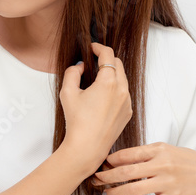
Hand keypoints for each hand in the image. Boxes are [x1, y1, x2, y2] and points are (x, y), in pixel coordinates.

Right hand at [58, 42, 132, 173]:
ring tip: (96, 79)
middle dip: (106, 59)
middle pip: (118, 63)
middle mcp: (122, 90)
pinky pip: (124, 93)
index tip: (92, 47)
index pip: (108, 54)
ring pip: (122, 78)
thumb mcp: (67, 92)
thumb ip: (73, 72)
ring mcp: (127, 101)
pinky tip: (102, 96)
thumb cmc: (77, 121)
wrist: (87, 147)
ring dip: (111, 73)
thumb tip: (81, 66)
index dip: (98, 47)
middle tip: (93, 61)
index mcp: (108, 82)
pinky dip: (115, 88)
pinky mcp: (128, 112)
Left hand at [90, 142, 195, 194]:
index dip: (110, 161)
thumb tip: (117, 160)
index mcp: (158, 150)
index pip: (128, 154)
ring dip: (115, 193)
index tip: (99, 165)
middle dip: (106, 177)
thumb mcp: (166, 149)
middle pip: (125, 172)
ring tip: (105, 194)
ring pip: (133, 190)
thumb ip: (145, 153)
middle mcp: (162, 165)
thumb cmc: (185, 160)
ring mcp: (167, 182)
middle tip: (94, 180)